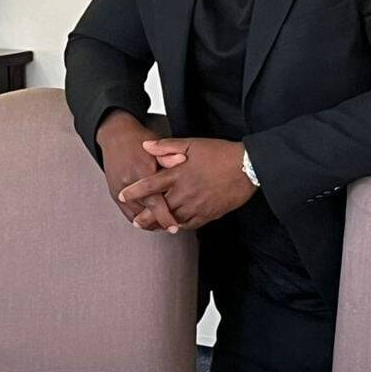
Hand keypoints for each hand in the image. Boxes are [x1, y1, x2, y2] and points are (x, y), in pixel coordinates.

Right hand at [96, 110, 182, 232]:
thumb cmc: (140, 141)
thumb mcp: (157, 147)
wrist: (116, 136)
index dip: (165, 216)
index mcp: (141, 170)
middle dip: (159, 223)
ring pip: (135, 215)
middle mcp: (128, 182)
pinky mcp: (114, 193)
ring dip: (149, 223)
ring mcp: (119, 189)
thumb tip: (184, 162)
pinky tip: (150, 221)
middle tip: (173, 229)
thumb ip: (170, 157)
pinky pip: (127, 212)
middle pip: (145, 212)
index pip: (154, 201)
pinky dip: (139, 219)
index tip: (175, 227)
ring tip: (164, 226)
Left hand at [121, 138, 257, 230]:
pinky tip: (176, 226)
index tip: (123, 196)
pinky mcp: (209, 214)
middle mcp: (186, 192)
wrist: (248, 167)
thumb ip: (167, 146)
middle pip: (159, 209)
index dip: (135, 192)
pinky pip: (190, 224)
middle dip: (145, 217)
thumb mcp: (193, 144)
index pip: (151, 185)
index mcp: (179, 174)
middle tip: (136, 222)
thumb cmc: (220, 153)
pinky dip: (180, 226)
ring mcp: (198, 205)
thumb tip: (146, 146)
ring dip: (161, 224)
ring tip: (152, 227)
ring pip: (173, 220)